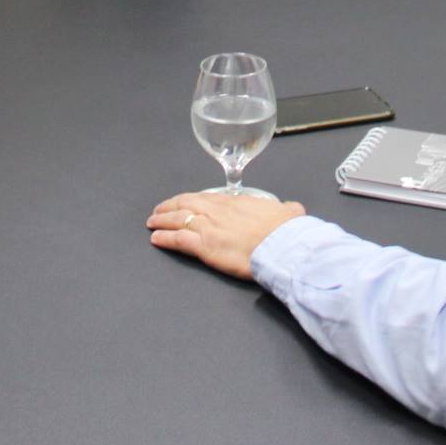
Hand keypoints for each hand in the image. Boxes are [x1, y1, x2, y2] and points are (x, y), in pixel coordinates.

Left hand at [147, 192, 306, 280]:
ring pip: (178, 219)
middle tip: (159, 210)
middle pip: (186, 204)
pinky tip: (155, 239)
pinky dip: (164, 238)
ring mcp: (209, 228)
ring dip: (162, 220)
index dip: (192, 199)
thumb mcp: (289, 213)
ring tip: (152, 222)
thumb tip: (293, 209)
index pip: (207, 198)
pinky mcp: (204, 246)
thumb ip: (287, 209)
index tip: (184, 202)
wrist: (282, 245)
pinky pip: (178, 240)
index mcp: (236, 202)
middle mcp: (218, 211)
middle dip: (170, 206)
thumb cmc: (286, 231)